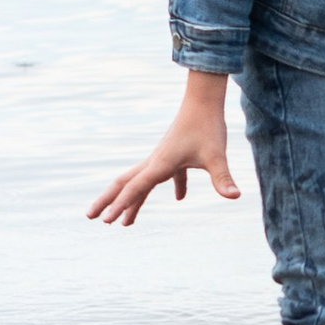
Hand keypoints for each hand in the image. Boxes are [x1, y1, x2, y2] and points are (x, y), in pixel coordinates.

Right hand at [89, 82, 240, 224]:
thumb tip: (235, 196)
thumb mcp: (216, 156)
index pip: (135, 188)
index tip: (105, 221)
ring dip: (131, 201)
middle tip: (90, 217)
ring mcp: (162, 159)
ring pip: (139, 182)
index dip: (120, 205)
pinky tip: (180, 198)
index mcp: (160, 164)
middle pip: (124, 184)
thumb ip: (223, 178)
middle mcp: (155, 162)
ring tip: (125, 223)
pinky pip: (166, 176)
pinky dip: (172, 187)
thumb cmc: (208, 126)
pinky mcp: (173, 155)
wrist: (204, 101)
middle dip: (107, 201)